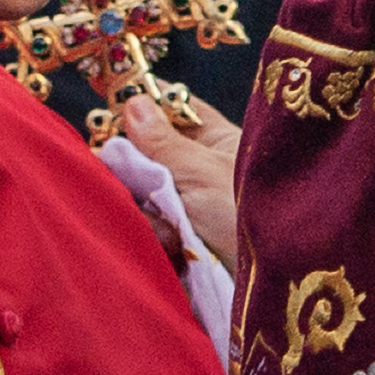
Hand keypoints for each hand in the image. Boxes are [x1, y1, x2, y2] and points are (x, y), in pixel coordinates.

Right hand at [110, 87, 241, 284]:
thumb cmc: (250, 215)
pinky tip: (174, 248)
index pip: (172, 105)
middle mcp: (198, 168)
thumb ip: (163, 141)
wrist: (270, 280)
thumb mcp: (204, 172)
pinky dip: (155, 236)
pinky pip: (149, 227)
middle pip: (146, 150)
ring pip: (141, 191)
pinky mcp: (179, 240)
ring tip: (173, 229)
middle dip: (134, 165)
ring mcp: (188, 205)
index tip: (104, 94)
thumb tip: (133, 102)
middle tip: (140, 179)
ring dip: (148, 210)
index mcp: (214, 139)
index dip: (140, 98)